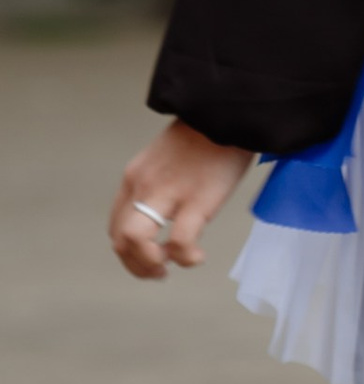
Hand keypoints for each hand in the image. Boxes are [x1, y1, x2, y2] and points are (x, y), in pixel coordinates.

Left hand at [110, 120, 253, 278]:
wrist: (226, 110)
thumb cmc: (208, 132)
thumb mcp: (169, 156)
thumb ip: (161, 180)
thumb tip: (170, 205)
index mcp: (135, 177)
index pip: (116, 225)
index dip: (129, 251)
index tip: (150, 258)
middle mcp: (142, 186)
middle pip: (120, 239)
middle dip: (136, 265)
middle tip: (159, 272)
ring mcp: (166, 194)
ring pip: (137, 242)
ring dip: (150, 265)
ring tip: (171, 267)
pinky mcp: (195, 201)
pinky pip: (180, 243)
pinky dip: (185, 258)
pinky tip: (197, 257)